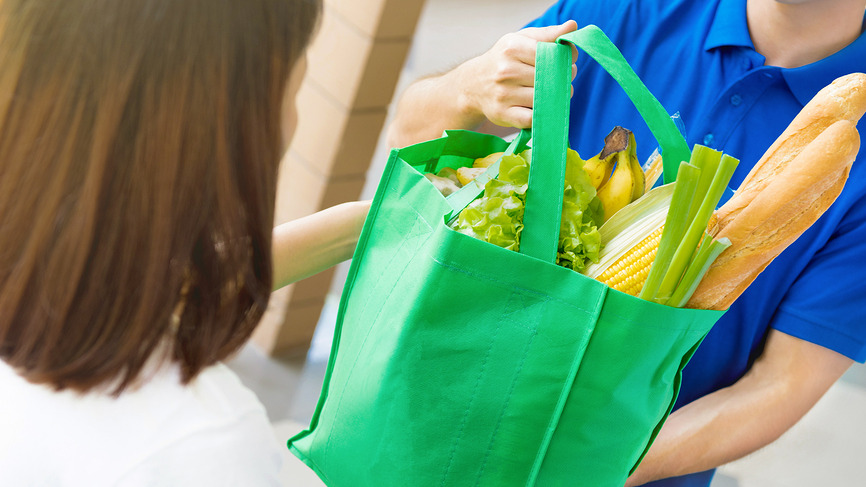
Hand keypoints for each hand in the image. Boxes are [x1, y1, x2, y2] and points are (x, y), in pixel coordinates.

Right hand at [455, 20, 577, 129]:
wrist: (473, 84)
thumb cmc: (504, 60)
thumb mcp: (521, 40)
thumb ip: (548, 34)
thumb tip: (572, 27)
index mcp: (512, 48)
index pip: (550, 53)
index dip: (565, 58)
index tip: (569, 60)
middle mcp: (505, 70)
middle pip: (549, 77)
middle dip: (564, 78)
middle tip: (565, 78)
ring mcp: (503, 94)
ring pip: (543, 97)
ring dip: (556, 97)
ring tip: (555, 92)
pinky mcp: (503, 114)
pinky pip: (532, 118)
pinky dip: (542, 114)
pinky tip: (542, 106)